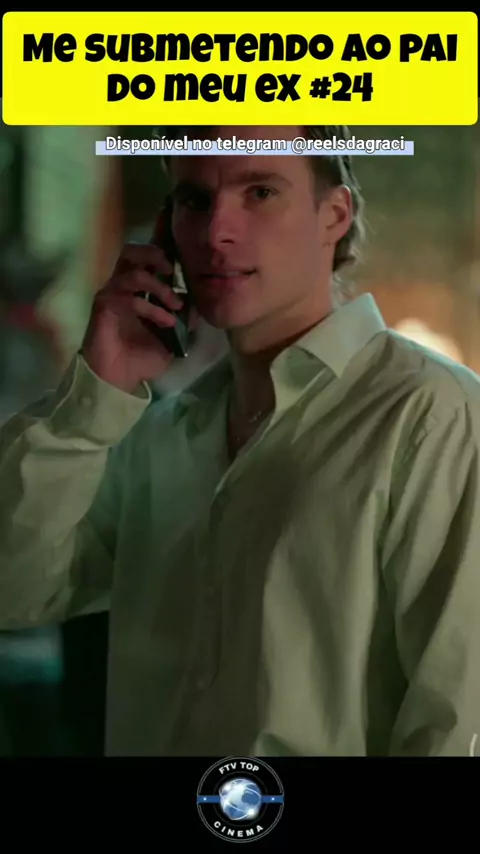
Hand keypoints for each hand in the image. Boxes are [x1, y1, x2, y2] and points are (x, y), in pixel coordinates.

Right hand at [82, 231, 183, 393]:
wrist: (119, 380)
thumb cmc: (141, 358)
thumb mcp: (172, 338)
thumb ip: (185, 320)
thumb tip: (201, 304)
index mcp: (136, 289)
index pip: (145, 258)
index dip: (163, 255)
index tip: (186, 266)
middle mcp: (121, 287)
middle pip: (131, 251)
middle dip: (154, 255)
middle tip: (172, 270)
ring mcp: (111, 295)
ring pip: (133, 273)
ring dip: (159, 287)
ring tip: (176, 305)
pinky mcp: (104, 308)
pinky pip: (128, 299)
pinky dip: (151, 308)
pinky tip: (166, 321)